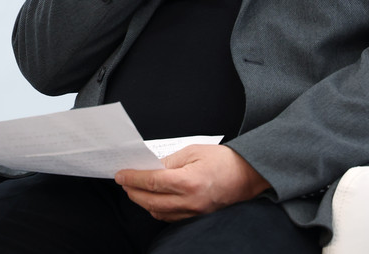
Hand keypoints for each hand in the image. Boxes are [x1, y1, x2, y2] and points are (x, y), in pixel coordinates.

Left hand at [115, 145, 269, 221]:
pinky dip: (157, 209)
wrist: (248, 175)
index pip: (152, 182)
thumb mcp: (194, 151)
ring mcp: (193, 212)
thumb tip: (151, 167)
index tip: (121, 175)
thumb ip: (171, 160)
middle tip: (124, 182)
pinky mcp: (197, 216)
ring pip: (158, 212)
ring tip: (135, 189)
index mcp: (189, 181)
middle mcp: (190, 201)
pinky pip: (170, 217)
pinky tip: (153, 199)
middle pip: (151, 200)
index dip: (134, 178)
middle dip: (133, 191)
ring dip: (143, 201)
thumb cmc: (224, 160)